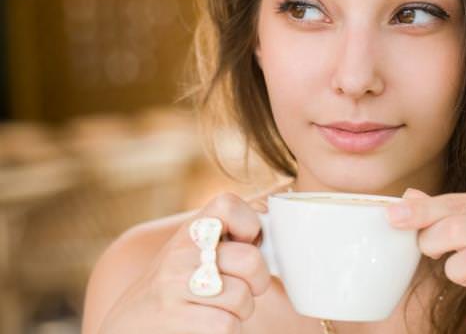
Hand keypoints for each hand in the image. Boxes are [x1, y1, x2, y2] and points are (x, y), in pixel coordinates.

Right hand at [98, 193, 271, 333]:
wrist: (127, 326)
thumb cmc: (176, 290)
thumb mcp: (194, 253)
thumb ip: (228, 238)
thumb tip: (277, 223)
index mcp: (190, 231)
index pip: (229, 204)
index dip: (251, 224)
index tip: (248, 244)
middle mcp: (180, 253)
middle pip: (250, 260)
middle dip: (257, 281)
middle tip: (245, 288)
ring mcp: (176, 285)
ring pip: (243, 298)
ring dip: (240, 312)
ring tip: (218, 310)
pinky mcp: (178, 318)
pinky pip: (229, 325)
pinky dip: (229, 331)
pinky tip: (208, 326)